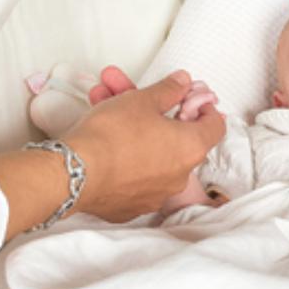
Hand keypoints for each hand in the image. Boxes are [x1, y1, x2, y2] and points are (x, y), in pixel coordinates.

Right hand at [59, 71, 225, 221]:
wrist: (73, 174)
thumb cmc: (113, 134)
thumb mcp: (141, 101)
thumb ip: (168, 90)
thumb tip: (184, 82)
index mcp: (190, 148)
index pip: (215, 126)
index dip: (204, 108)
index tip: (189, 98)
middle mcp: (179, 176)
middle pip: (174, 137)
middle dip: (152, 110)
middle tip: (130, 92)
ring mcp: (154, 194)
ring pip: (149, 153)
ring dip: (131, 128)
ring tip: (102, 100)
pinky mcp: (129, 206)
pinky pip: (133, 175)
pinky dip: (124, 156)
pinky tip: (102, 137)